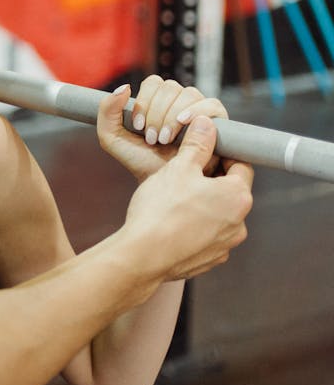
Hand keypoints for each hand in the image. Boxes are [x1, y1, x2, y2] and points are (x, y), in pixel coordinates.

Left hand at [96, 76, 227, 181]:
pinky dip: (196, 112)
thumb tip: (124, 87)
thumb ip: (107, 111)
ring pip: (188, 94)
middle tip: (152, 138)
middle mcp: (179, 100)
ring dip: (172, 117)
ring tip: (165, 139)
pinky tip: (184, 125)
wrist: (164, 183)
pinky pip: (211, 104)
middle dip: (157, 114)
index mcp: (157, 100)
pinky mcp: (218, 119)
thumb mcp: (112, 138)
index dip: (144, 101)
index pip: (153, 82)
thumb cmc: (140, 160)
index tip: (138, 126)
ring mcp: (199, 108)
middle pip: (170, 87)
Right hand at [121, 116, 253, 281]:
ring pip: (218, 216)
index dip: (222, 155)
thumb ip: (197, 145)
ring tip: (174, 202)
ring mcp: (225, 245)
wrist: (143, 255)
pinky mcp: (210, 260)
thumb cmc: (161, 208)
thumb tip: (207, 124)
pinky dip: (194, 229)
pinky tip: (172, 224)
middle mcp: (239, 223)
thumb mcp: (178, 167)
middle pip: (229, 192)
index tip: (203, 151)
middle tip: (183, 175)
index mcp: (237, 196)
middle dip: (210, 182)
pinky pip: (207, 238)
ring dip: (203, 207)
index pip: (241, 166)